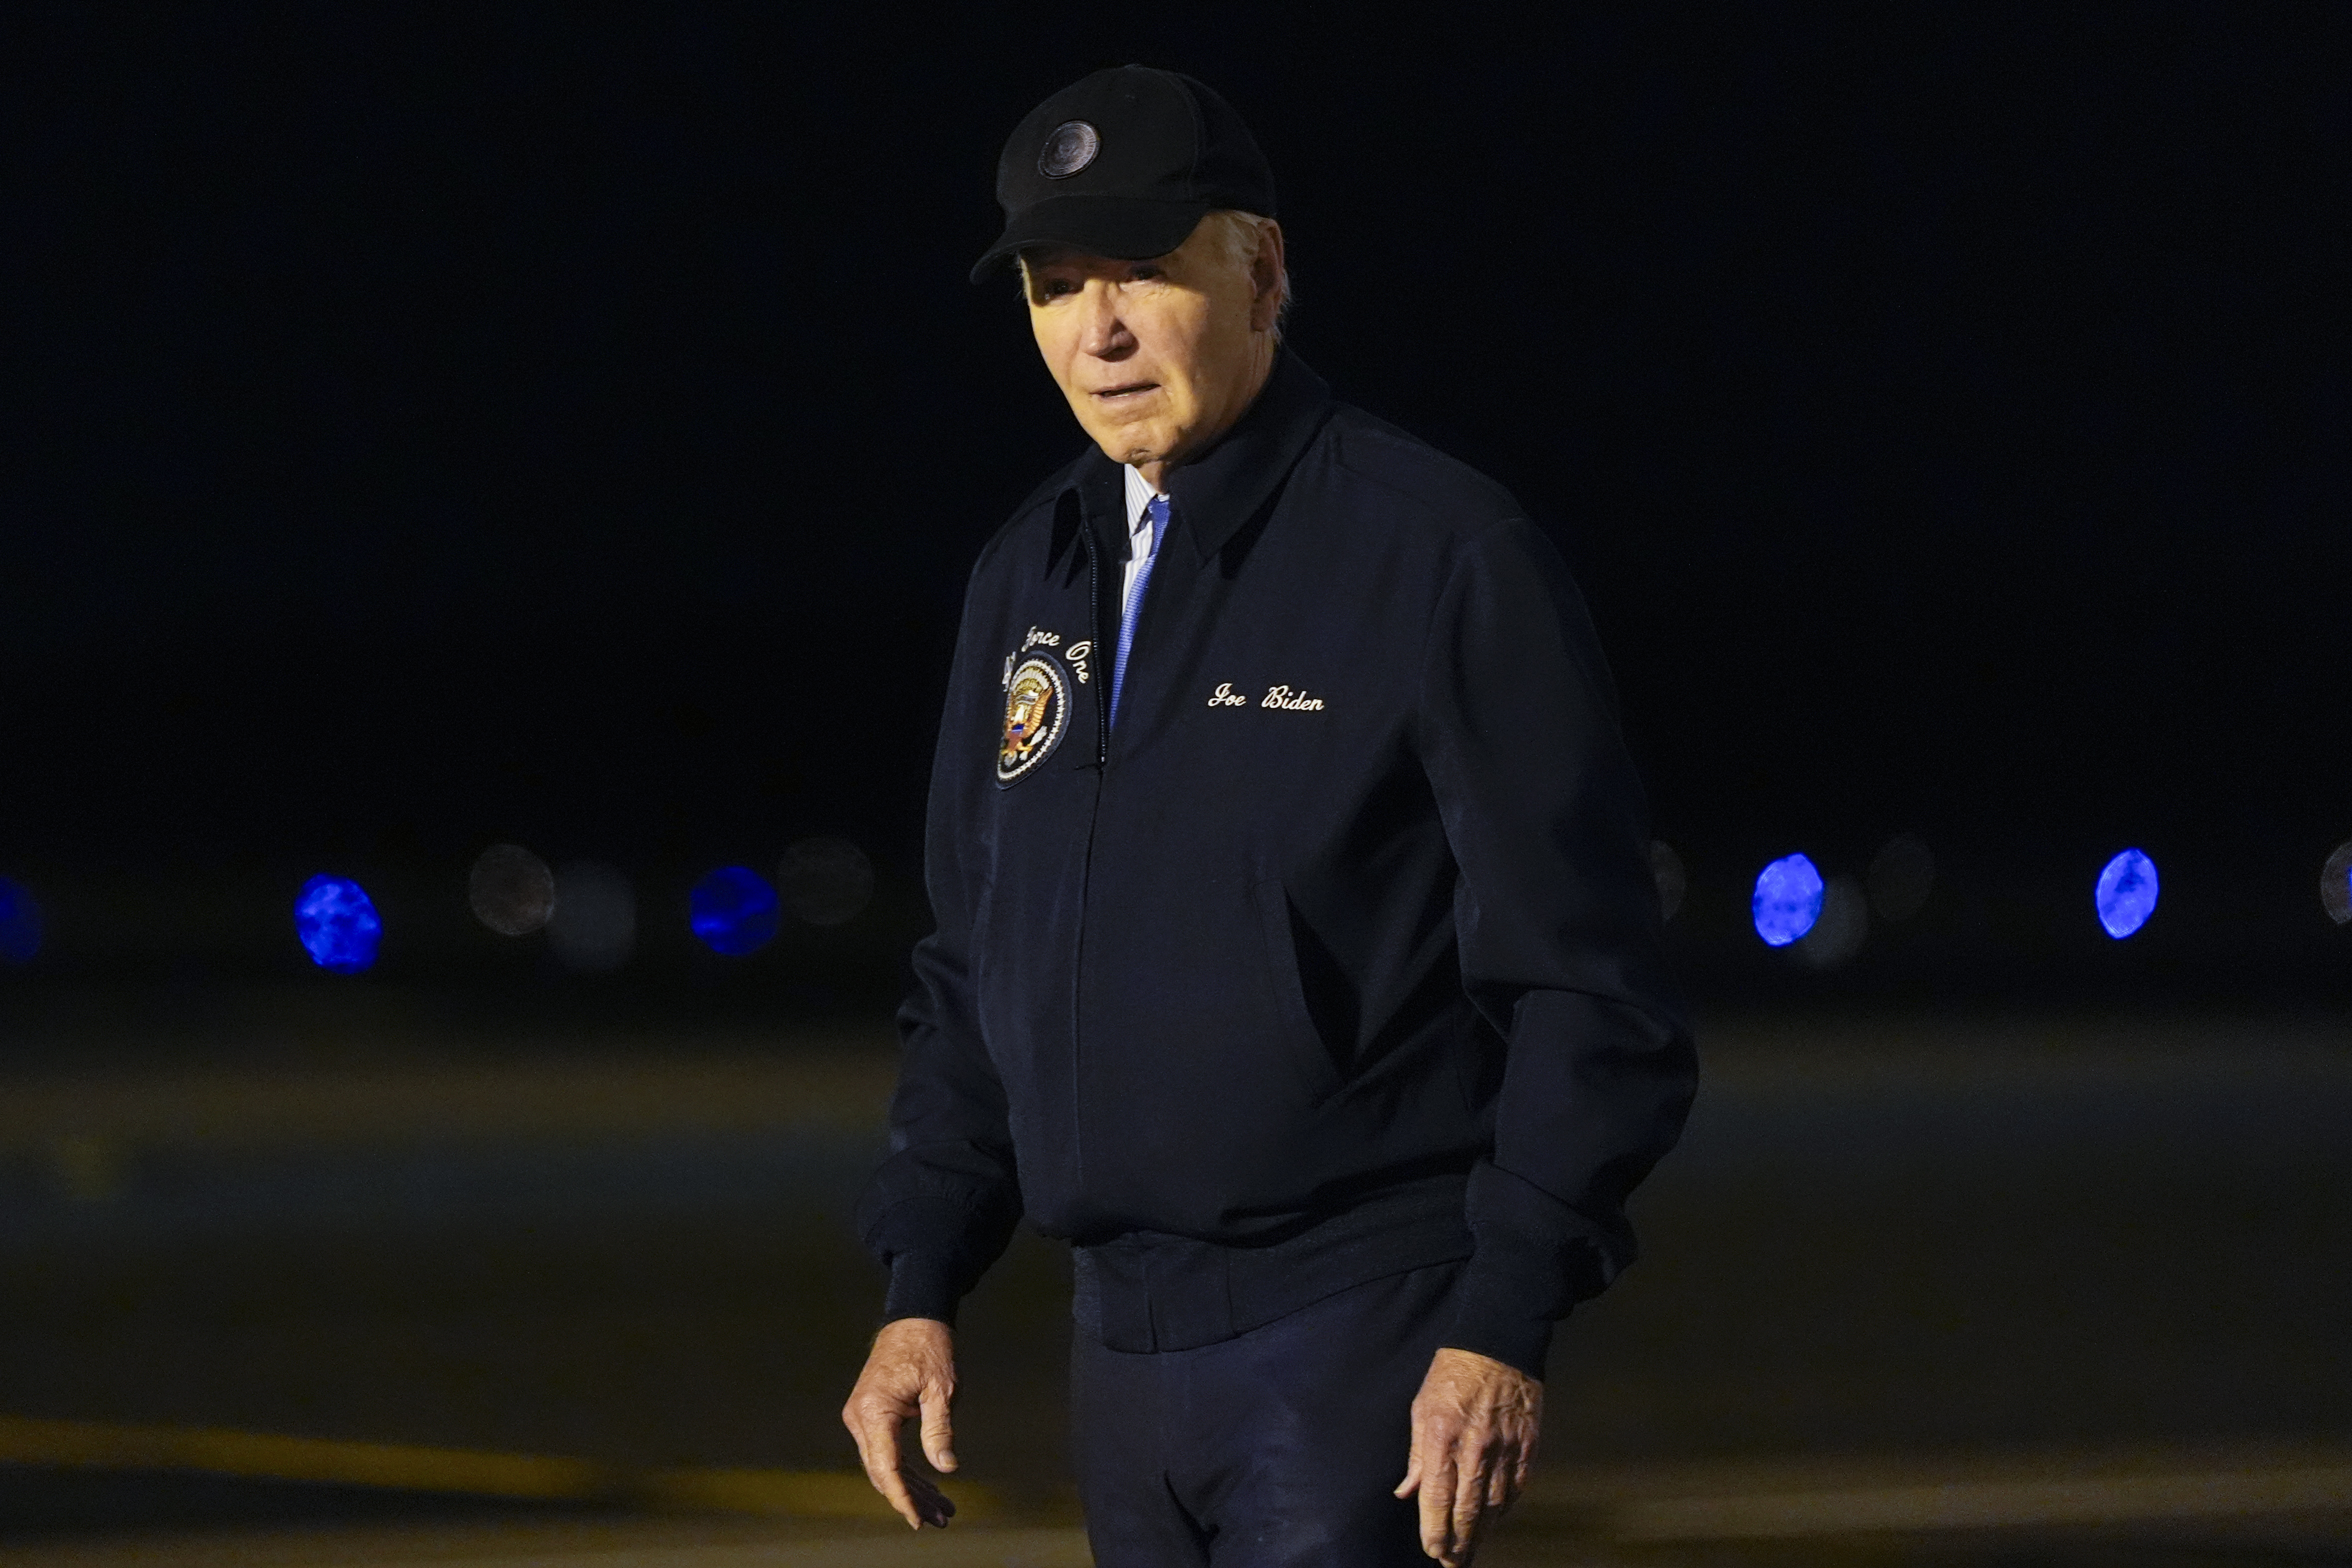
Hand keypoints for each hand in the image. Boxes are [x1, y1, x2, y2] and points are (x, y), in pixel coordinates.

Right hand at [841, 1316, 960, 1529]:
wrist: (912, 1320)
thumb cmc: (929, 1349)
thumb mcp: (942, 1388)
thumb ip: (939, 1429)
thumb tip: (946, 1467)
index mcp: (875, 1410)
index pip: (886, 1466)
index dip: (902, 1497)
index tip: (917, 1520)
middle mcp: (860, 1417)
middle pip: (883, 1471)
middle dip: (910, 1498)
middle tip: (941, 1519)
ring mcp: (861, 1418)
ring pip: (883, 1465)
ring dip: (910, 1488)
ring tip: (940, 1510)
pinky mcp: (869, 1417)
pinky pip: (884, 1452)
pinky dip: (905, 1470)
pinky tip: (927, 1487)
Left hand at [1393, 1346, 1542, 1565]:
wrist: (1498, 1342)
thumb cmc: (1451, 1373)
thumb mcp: (1421, 1406)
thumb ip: (1416, 1454)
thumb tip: (1406, 1492)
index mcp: (1442, 1436)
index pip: (1437, 1497)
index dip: (1435, 1530)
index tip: (1432, 1551)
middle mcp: (1475, 1447)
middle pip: (1468, 1509)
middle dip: (1459, 1542)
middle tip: (1453, 1563)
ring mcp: (1505, 1448)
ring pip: (1495, 1505)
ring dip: (1482, 1532)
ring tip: (1471, 1549)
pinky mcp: (1528, 1445)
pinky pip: (1517, 1487)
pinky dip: (1505, 1509)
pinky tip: (1496, 1521)